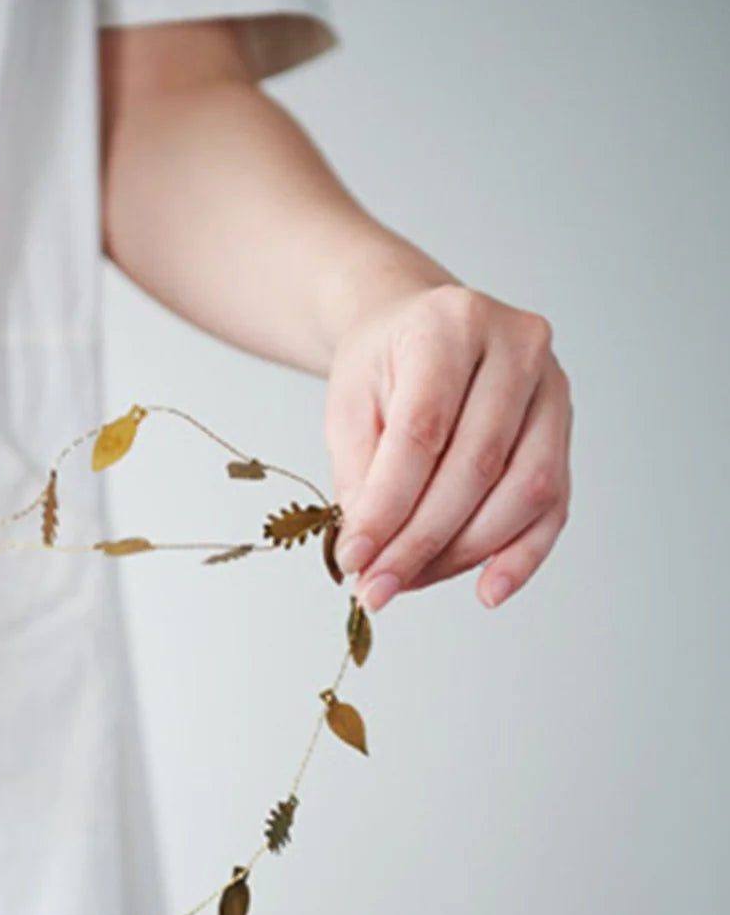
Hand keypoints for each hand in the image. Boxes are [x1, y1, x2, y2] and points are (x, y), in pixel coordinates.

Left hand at [324, 283, 572, 611]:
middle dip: (421, 541)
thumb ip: (359, 472)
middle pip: (476, 465)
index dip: (388, 505)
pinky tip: (488, 588)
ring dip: (464, 553)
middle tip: (378, 587)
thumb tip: (369, 549)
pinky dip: (521, 555)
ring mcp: (552, 387)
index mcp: (450, 326)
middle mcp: (517, 347)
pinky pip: (554, 504)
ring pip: (524, 489)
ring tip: (410, 582)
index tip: (355, 558)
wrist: (422, 328)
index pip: (422, 432)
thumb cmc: (385, 365)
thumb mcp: (350, 404)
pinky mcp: (565, 428)